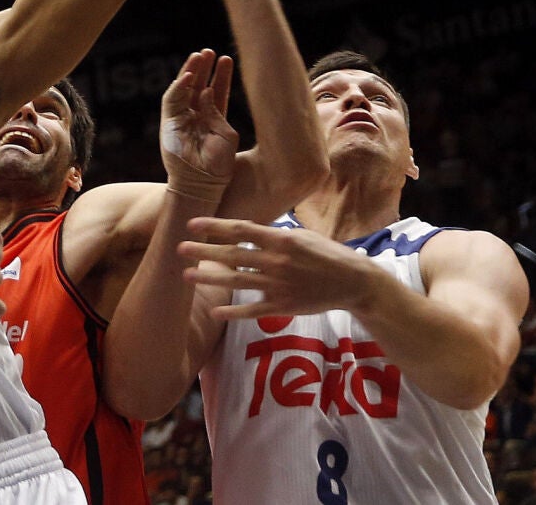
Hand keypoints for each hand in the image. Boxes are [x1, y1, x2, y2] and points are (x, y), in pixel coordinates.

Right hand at [158, 50, 238, 202]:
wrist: (201, 184)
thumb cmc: (219, 165)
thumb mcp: (226, 135)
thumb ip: (217, 113)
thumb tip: (206, 92)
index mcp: (212, 120)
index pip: (216, 92)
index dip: (221, 76)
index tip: (226, 59)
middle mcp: (196, 117)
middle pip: (198, 87)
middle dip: (204, 69)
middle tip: (209, 51)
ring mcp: (181, 119)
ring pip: (184, 90)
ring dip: (190, 72)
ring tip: (199, 55)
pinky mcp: (170, 123)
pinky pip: (172, 100)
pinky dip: (179, 87)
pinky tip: (189, 75)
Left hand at [179, 217, 382, 319]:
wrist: (356, 283)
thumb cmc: (328, 255)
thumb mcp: (303, 236)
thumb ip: (274, 235)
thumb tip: (247, 229)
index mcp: (281, 239)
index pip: (240, 230)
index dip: (214, 226)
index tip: (192, 224)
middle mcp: (277, 261)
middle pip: (232, 254)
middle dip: (203, 251)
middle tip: (179, 248)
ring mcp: (279, 284)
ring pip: (237, 280)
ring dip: (210, 278)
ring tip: (187, 275)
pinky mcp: (284, 305)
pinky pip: (253, 309)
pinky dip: (234, 311)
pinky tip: (216, 311)